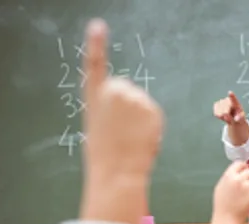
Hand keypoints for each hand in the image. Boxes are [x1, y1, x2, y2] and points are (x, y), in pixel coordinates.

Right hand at [83, 19, 162, 181]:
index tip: (97, 26)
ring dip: (140, 117)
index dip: (96, 44)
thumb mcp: (99, 126)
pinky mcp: (153, 110)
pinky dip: (152, 125)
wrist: (117, 171)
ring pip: (142, 102)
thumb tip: (129, 109)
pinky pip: (154, 114)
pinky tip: (142, 138)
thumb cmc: (105, 155)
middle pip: (127, 89)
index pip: (94, 64)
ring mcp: (135, 99)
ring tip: (131, 137)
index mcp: (94, 96)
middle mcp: (114, 92)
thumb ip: (110, 109)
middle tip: (122, 131)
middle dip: (128, 106)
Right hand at [213, 91, 246, 124]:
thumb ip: (239, 118)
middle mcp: (228, 100)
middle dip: (228, 117)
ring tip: (228, 116)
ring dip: (224, 117)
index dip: (231, 96)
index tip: (230, 92)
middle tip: (231, 118)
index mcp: (236, 103)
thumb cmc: (239, 117)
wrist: (234, 117)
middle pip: (225, 112)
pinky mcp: (216, 105)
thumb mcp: (241, 119)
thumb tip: (234, 118)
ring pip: (220, 113)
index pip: (233, 99)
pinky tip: (223, 115)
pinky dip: (220, 117)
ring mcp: (221, 101)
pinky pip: (216, 113)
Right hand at [213, 161, 248, 222]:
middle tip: (245, 186)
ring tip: (245, 196)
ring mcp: (247, 186)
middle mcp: (238, 179)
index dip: (243, 167)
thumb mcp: (220, 186)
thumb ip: (229, 176)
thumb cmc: (222, 204)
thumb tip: (238, 170)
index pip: (240, 163)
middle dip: (248, 178)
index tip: (244, 170)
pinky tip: (248, 201)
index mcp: (228, 176)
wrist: (227, 218)